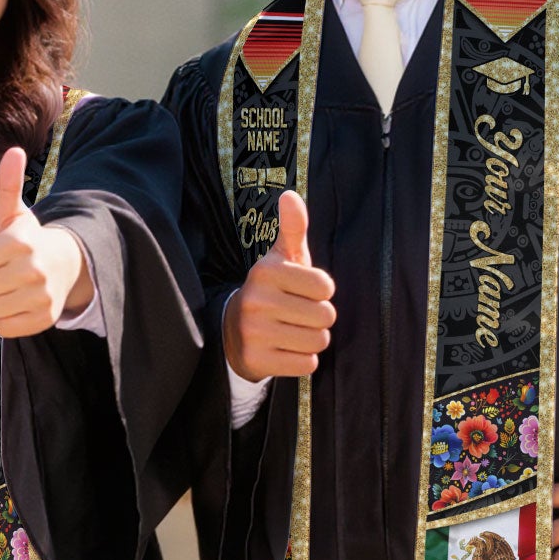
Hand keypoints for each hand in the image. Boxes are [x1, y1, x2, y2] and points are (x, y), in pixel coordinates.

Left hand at [0, 147, 91, 337]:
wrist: (66, 264)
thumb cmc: (28, 238)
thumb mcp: (14, 212)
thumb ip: (8, 184)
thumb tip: (13, 150)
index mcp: (19, 243)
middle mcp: (32, 271)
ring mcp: (40, 297)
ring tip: (2, 288)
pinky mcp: (44, 319)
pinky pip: (3, 328)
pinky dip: (3, 319)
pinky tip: (14, 303)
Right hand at [223, 189, 335, 379]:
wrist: (232, 331)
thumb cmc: (271, 291)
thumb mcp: (281, 258)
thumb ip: (292, 228)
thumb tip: (290, 195)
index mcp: (266, 271)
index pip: (326, 287)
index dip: (321, 292)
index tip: (303, 292)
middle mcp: (256, 300)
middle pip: (326, 316)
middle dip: (318, 318)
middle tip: (297, 315)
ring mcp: (254, 332)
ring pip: (318, 341)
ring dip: (312, 339)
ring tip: (292, 331)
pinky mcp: (256, 360)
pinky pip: (306, 364)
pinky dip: (302, 360)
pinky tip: (285, 349)